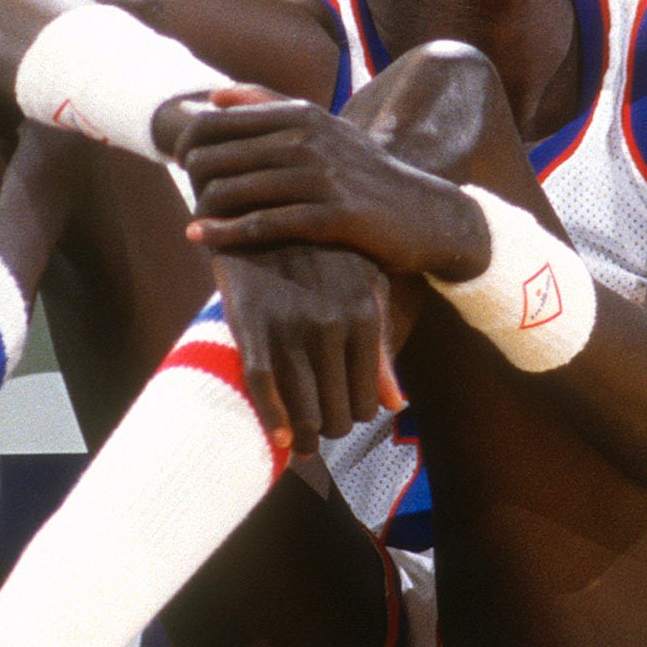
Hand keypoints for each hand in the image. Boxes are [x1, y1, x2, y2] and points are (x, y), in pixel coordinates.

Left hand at [170, 85, 485, 278]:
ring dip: (206, 205)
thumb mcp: (324, 128)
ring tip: (190, 217)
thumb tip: (215, 96)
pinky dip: (226, 232)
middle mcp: (310, 140)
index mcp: (302, 115)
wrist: (423, 213)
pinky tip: (200, 237)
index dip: (191, 140)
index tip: (180, 160)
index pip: (222, 120)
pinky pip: (265, 224)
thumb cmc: (364, 172)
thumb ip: (270, 106)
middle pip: (223, 154)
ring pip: (239, 189)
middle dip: (194, 174)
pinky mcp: (332, 216)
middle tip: (183, 190)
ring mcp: (321, 177)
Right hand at [209, 239, 405, 447]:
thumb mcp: (366, 288)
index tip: (340, 418)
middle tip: (317, 431)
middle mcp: (331, 326)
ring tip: (299, 440)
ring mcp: (291, 327)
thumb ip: (380, 347)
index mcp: (364, 317)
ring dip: (304, 437)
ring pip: (303, 411)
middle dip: (328, 430)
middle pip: (336, 414)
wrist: (265, 206)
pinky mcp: (251, 324)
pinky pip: (263, 388)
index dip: (353, 419)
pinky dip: (273, 419)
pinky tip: (278, 435)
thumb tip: (395, 406)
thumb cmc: (324, 253)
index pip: (367, 403)